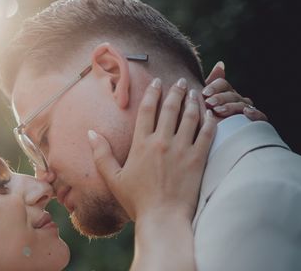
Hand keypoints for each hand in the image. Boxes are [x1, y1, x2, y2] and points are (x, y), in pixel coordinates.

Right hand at [88, 78, 215, 223]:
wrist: (163, 219)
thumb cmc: (136, 201)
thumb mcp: (113, 178)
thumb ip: (101, 154)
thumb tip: (90, 133)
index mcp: (142, 144)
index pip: (148, 109)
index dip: (153, 92)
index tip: (157, 82)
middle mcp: (162, 142)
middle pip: (171, 108)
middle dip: (176, 91)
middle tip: (180, 82)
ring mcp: (182, 150)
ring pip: (190, 117)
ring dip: (193, 102)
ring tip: (194, 92)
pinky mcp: (198, 160)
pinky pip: (206, 134)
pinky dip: (209, 121)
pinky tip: (209, 114)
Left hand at [203, 61, 267, 121]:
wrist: (218, 147)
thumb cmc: (208, 123)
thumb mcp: (205, 104)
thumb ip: (210, 85)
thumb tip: (221, 63)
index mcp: (226, 93)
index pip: (223, 84)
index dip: (214, 87)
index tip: (204, 93)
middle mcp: (238, 101)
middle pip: (232, 93)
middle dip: (220, 97)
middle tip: (209, 103)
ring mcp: (248, 112)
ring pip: (242, 104)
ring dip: (231, 106)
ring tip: (219, 111)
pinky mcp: (257, 125)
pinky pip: (260, 117)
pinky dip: (254, 114)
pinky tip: (246, 113)